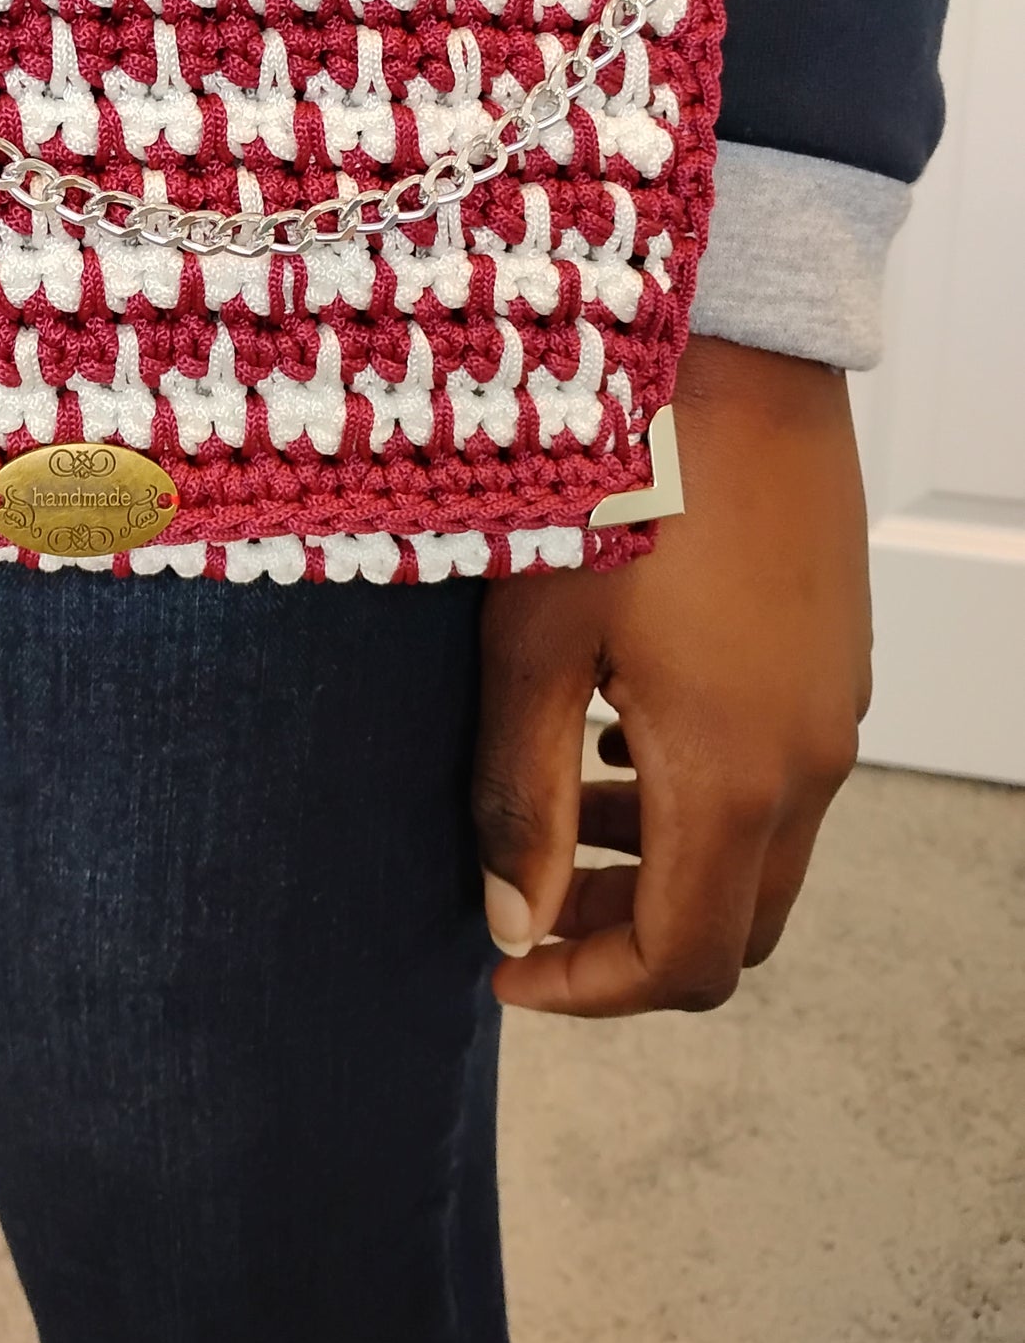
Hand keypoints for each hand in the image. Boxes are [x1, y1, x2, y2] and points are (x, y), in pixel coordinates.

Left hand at [472, 332, 869, 1014]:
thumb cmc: (614, 478)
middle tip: (531, 897)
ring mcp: (835, 706)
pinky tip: (623, 720)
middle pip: (735, 923)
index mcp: (736, 775)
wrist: (732, 353)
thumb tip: (513, 922)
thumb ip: (520, 795)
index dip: (590, 990)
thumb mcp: (532, 640)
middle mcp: (810, 761)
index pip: (685, 962)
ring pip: (761, 846)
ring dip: (665, 855)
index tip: (506, 971)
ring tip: (565, 794)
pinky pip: (781, 772)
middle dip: (630, 935)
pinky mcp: (835, 655)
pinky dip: (703, 790)